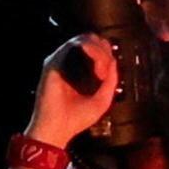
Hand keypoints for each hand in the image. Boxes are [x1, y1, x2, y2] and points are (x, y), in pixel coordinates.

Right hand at [24, 32, 121, 150]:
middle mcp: (69, 63)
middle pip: (91, 39)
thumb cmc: (76, 118)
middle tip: (107, 72)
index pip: (95, 48)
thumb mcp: (102, 99)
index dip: (108, 55)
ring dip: (100, 52)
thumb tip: (114, 61)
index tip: (109, 74)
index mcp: (79, 70)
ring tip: (102, 73)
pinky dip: (92, 52)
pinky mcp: (53, 61)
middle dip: (105, 50)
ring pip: (84, 39)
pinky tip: (97, 71)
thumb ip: (111, 80)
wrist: (57, 128)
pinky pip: (74, 45)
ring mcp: (60, 60)